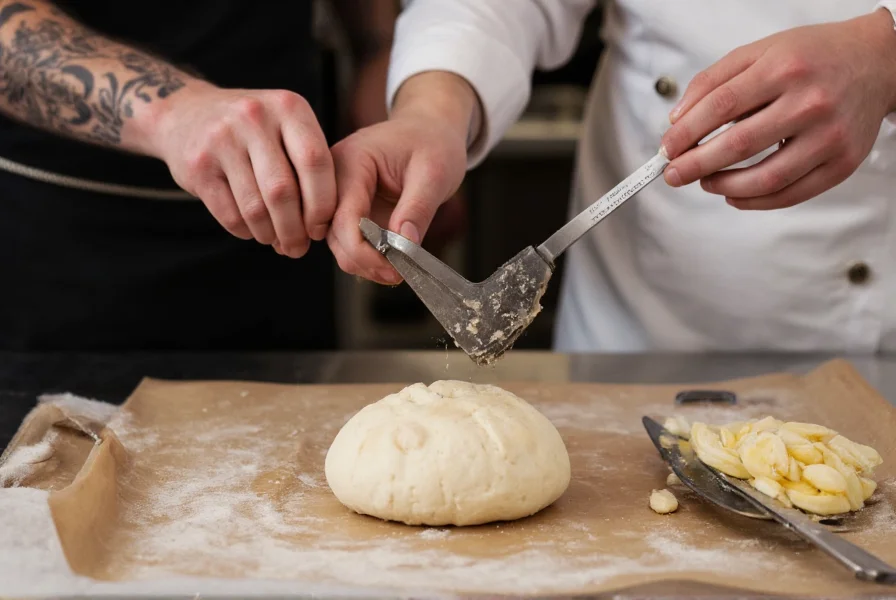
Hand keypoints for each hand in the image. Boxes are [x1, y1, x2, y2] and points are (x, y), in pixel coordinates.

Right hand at [148, 84, 335, 257]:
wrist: (186, 114)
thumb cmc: (252, 131)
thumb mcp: (286, 128)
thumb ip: (309, 166)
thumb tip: (322, 226)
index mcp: (288, 107)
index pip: (316, 163)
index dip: (322, 204)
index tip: (321, 228)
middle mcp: (255, 117)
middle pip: (284, 191)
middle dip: (295, 230)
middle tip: (298, 248)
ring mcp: (222, 139)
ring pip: (255, 208)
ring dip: (270, 235)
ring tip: (275, 240)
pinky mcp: (197, 165)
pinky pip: (230, 214)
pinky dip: (245, 231)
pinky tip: (251, 229)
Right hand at [327, 72, 473, 283]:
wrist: (429, 129)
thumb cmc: (432, 141)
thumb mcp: (434, 172)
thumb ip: (417, 209)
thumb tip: (405, 246)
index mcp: (351, 160)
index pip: (344, 217)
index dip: (366, 251)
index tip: (395, 268)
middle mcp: (335, 179)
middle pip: (333, 234)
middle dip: (364, 261)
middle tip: (398, 275)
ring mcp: (339, 195)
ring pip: (338, 243)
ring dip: (365, 263)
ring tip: (397, 271)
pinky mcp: (349, 209)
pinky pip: (350, 241)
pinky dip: (368, 257)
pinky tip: (391, 264)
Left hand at [660, 9, 895, 209]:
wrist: (878, 62)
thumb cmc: (812, 57)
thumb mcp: (760, 52)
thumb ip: (713, 81)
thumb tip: (677, 120)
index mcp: (784, 68)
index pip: (721, 107)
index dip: (686, 133)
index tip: (667, 148)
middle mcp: (810, 102)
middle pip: (739, 145)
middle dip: (696, 165)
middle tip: (674, 174)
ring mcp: (830, 136)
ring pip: (765, 178)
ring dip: (724, 187)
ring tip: (705, 182)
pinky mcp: (843, 163)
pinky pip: (791, 194)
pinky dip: (755, 201)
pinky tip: (734, 196)